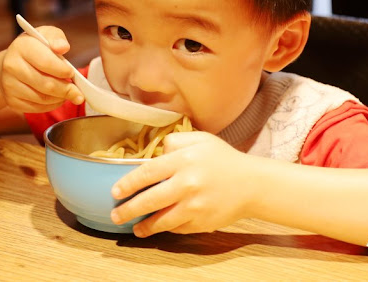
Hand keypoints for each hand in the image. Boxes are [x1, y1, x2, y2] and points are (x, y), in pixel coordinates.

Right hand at [0, 26, 83, 112]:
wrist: (12, 62)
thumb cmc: (35, 47)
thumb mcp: (46, 35)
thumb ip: (57, 38)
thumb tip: (63, 47)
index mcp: (22, 47)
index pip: (47, 63)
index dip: (63, 70)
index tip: (72, 73)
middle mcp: (12, 66)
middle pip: (46, 85)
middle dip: (67, 90)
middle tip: (78, 92)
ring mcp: (9, 85)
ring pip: (43, 99)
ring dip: (60, 98)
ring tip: (68, 93)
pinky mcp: (11, 100)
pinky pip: (37, 108)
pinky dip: (51, 105)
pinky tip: (56, 98)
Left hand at [110, 131, 253, 236]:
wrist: (252, 184)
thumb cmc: (223, 159)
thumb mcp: (201, 139)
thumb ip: (174, 141)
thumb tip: (154, 154)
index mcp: (184, 160)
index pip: (147, 173)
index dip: (127, 184)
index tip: (116, 191)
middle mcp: (187, 184)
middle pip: (148, 200)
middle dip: (128, 210)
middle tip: (116, 214)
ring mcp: (194, 206)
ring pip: (160, 220)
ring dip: (144, 226)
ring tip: (135, 227)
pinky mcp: (201, 222)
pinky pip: (177, 227)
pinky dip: (167, 227)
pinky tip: (160, 225)